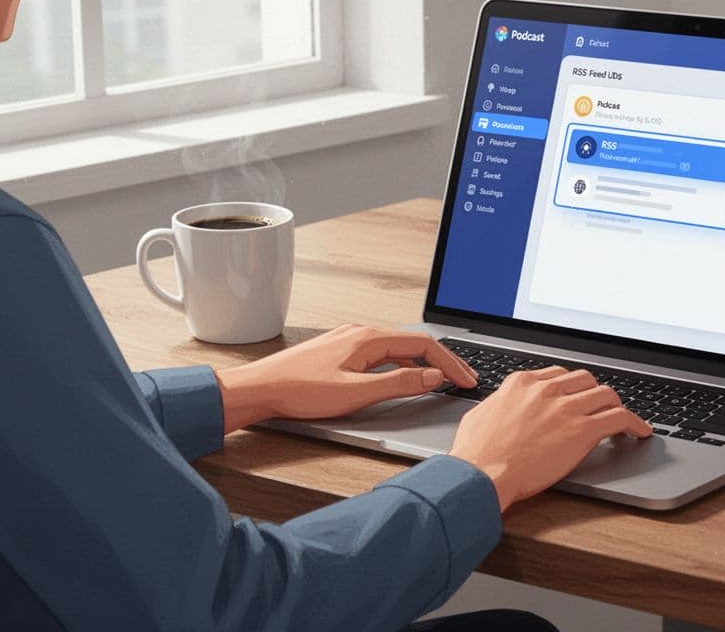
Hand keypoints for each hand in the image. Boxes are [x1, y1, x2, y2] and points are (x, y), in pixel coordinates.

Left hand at [215, 324, 477, 432]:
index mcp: (369, 338)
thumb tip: (433, 376)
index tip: (467, 380)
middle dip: (443, 360)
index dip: (451, 363)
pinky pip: (382, 351)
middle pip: (414, 343)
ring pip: (398, 347)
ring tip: (443, 378)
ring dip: (424, 361)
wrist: (258, 389)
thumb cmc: (299, 391)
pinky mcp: (340, 350)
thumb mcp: (356, 392)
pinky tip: (406, 374)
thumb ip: (399, 383)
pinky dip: (404, 362)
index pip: (424, 345)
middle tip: (464, 379)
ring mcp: (349, 339)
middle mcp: (361, 332)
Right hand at [449, 367, 652, 510]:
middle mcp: (547, 390)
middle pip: (585, 380)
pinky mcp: (582, 431)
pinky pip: (619, 418)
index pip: (558, 374)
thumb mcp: (482, 414)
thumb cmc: (475, 453)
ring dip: (615, 405)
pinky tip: (640, 431)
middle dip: (594, 392)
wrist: (480, 474)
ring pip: (606, 394)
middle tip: (600, 406)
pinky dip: (635, 423)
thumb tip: (504, 407)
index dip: (572, 387)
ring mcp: (566, 409)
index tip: (576, 395)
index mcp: (522, 383)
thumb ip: (500, 404)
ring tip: (621, 417)